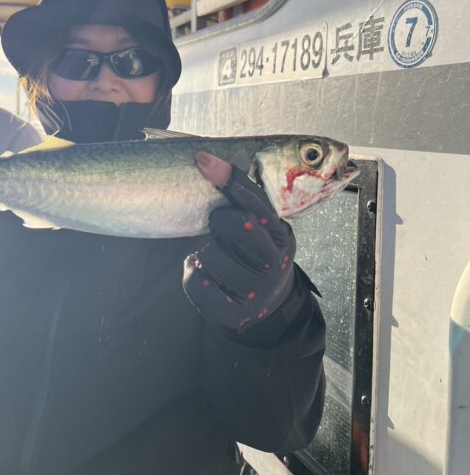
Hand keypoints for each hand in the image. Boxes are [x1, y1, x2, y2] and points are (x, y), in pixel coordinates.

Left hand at [183, 152, 295, 331]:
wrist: (266, 303)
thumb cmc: (256, 253)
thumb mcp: (261, 227)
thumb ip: (244, 200)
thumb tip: (207, 161)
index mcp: (282, 236)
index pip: (256, 202)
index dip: (229, 179)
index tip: (203, 160)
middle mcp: (275, 264)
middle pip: (236, 224)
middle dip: (219, 220)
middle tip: (218, 226)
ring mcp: (256, 292)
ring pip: (210, 255)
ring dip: (203, 251)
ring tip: (213, 254)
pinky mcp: (234, 314)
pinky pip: (196, 283)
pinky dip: (192, 273)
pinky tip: (205, 273)